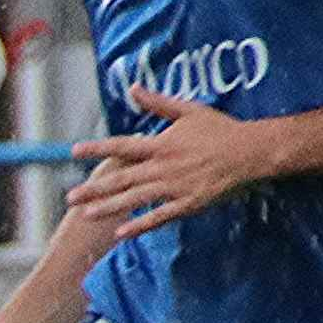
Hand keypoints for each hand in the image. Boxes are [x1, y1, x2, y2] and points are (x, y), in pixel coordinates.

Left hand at [66, 86, 278, 240]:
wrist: (252, 152)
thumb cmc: (222, 130)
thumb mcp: (189, 110)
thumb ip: (159, 103)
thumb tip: (134, 88)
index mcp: (161, 144)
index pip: (122, 146)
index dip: (97, 149)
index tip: (74, 152)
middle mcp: (163, 166)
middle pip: (122, 178)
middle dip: (94, 188)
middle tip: (70, 197)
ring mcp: (175, 186)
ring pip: (135, 199)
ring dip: (109, 208)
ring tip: (86, 215)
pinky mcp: (188, 203)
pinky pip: (160, 216)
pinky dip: (140, 225)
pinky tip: (122, 234)